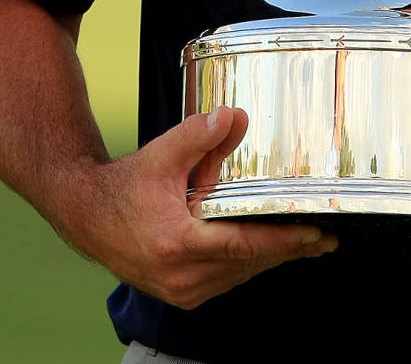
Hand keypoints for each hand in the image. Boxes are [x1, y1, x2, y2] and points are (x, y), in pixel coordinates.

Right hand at [71, 105, 335, 310]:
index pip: (244, 245)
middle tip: (324, 239)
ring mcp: (180, 290)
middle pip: (248, 264)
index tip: (315, 234)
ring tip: (305, 244)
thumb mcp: (161, 154)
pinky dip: (248, 264)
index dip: (283, 241)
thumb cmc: (124, 186)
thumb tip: (235, 117)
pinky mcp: (179, 293)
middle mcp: (181, 276)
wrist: (86, 216)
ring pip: (239, 275)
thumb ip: (199, 135)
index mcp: (178, 244)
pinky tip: (266, 250)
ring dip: (270, 259)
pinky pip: (225, 280)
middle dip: (288, 251)